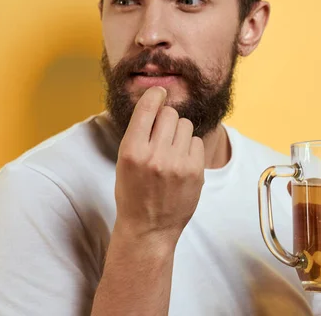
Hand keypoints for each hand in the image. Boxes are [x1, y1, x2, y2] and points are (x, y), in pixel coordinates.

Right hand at [113, 86, 204, 244]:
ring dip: (179, 133)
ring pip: (185, 125)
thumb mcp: (124, 162)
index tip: (159, 92)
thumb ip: (138, 133)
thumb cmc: (132, 193)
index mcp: (132, 152)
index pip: (147, 109)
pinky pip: (196, 142)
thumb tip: (156, 102)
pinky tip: (181, 162)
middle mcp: (155, 156)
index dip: (155, 95)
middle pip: (169, 114)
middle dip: (166, 120)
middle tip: (161, 135)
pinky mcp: (195, 172)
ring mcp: (177, 164)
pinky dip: (189, 148)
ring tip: (171, 151)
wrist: (149, 229)